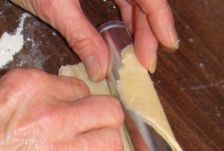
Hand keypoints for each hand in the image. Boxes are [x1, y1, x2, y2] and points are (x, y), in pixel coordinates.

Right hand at [0, 69, 123, 150]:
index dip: (83, 102)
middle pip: (109, 111)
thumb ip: (41, 93)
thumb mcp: (5, 95)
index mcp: (32, 87)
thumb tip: (72, 98)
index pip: (81, 88)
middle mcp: (50, 116)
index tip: (77, 113)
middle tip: (102, 130)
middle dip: (110, 121)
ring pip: (113, 144)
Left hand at [11, 0, 177, 76]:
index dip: (161, 20)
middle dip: (148, 32)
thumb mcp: (54, 5)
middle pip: (144, 0)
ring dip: (137, 29)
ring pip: (134, 1)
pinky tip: (123, 38)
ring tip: (136, 55)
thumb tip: (100, 69)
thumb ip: (80, 37)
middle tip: (145, 61)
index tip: (167, 46)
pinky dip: (125, 21)